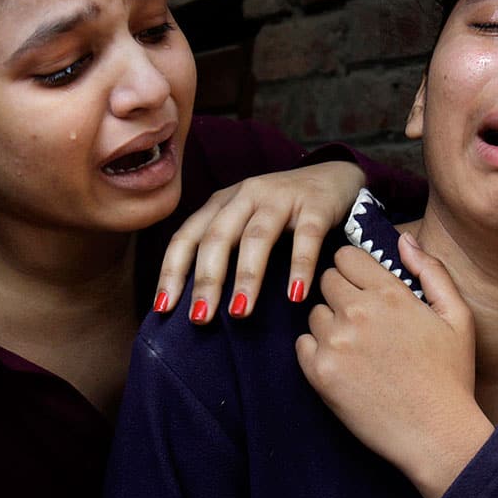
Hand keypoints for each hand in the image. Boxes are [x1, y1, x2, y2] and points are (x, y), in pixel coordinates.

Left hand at [153, 161, 364, 323]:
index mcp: (221, 203)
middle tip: (200, 318)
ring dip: (246, 277)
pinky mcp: (315, 205)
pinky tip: (294, 295)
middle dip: (206, 280)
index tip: (162, 308)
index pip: (186, 236)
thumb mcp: (244, 222)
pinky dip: (300, 266)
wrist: (335, 178)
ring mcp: (280, 198)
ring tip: (240, 313)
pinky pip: (306, 237)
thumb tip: (195, 303)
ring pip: (256, 237)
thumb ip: (222, 250)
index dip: (171, 271)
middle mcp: (245, 196)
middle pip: (217, 237)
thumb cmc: (280, 213)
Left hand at [296, 234, 491, 497]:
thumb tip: (403, 239)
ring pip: (314, 312)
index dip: (354, 270)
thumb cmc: (451, 377)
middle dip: (341, 293)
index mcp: (390, 293)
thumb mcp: (457, 317)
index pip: (346, 256)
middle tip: (362, 320)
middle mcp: (358, 311)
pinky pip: (302, 344)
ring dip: (330, 324)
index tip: (363, 287)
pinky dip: (317, 352)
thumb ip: (431, 270)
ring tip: (358, 348)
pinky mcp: (320, 372)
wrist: (438, 435)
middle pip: (327, 280)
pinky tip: (343, 366)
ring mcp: (336, 342)